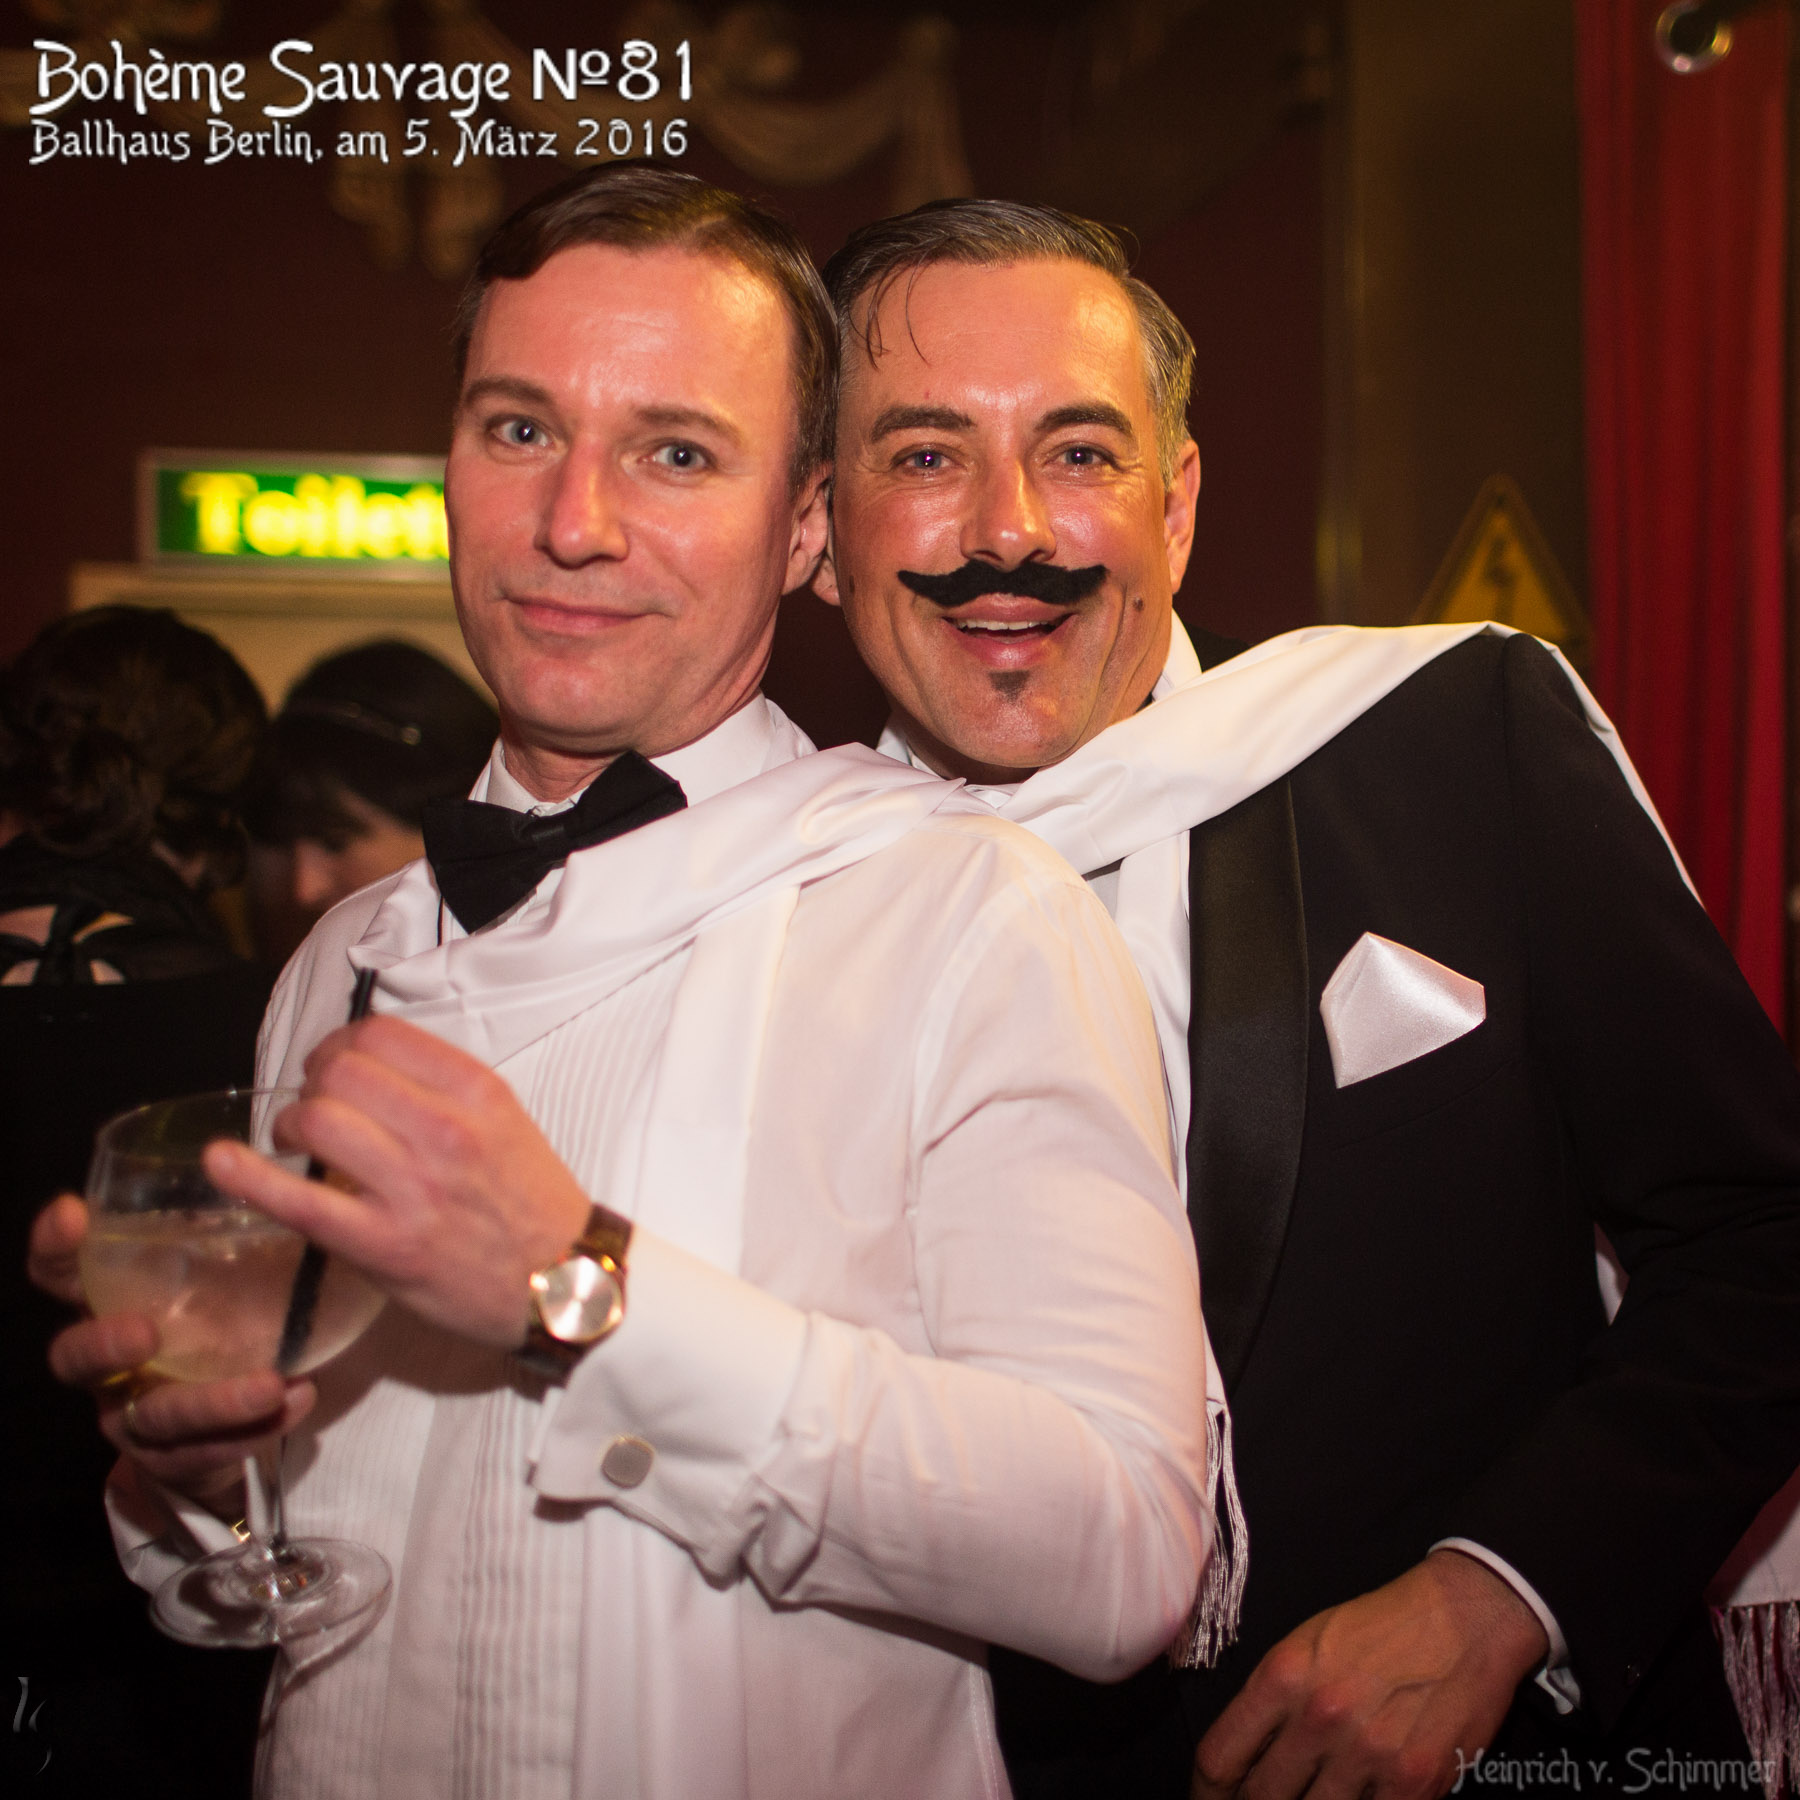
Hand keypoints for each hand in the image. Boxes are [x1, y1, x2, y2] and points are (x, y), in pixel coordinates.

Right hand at [29, 1194, 313, 1504]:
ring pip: (156, 1416)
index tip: (72, 1212)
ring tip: (272, 1385)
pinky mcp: (172, 1458)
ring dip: (214, 1402)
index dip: (55, 1246)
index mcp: (109, 1305)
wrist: (223, 1423)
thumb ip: (228, 1235)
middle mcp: (107, 1365)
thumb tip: (298, 1170)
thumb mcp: (215, 1274)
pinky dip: (256, 1429)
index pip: (61, 1273)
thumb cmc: (217, 1322)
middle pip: (74, 1357)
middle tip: (146, 1332)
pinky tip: (299, 1398)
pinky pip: (208, 1452)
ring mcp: (134, 1416)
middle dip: (104, 1344)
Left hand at [204, 1015, 591, 1346]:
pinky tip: (222, 1163)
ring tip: (296, 1142)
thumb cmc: (533, 1205)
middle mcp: (446, 1132)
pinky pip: (301, 1201)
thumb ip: (446, 1091)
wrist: (566, 1283)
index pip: (381, 1035)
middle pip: (341, 1071)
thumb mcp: (508, 1124)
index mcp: (479, 1094)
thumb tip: (370, 1071)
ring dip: (291, 1123)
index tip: (332, 1065)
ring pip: (319, 1120)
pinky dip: (248, 1178)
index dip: (339, 1043)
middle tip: (313, 1105)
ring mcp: (414, 1189)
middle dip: (312, 1081)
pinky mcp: (385, 1245)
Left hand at [1192, 1550, 1548, 1799]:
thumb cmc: (1380, 1627)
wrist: (1465, 1618)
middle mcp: (1320, 1718)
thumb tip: (1245, 1758)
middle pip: (1260, 1798)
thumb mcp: (1308, 1643)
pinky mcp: (1415, 1783)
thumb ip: (1273, 1701)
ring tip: (1309, 1799)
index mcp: (1284, 1677)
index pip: (1220, 1758)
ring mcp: (1369, 1755)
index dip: (1205, 1793)